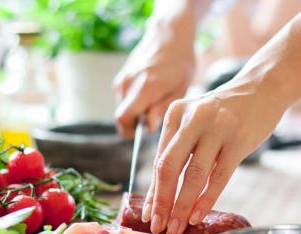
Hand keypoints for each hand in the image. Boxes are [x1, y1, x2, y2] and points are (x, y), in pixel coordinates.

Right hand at [113, 15, 195, 136]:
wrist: (169, 36)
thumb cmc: (180, 63)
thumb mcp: (180, 88)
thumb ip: (162, 109)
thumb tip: (148, 127)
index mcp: (145, 87)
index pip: (123, 118)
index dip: (132, 131)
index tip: (146, 130)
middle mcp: (128, 83)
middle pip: (121, 117)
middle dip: (135, 123)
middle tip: (154, 116)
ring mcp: (122, 79)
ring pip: (122, 109)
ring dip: (135, 112)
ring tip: (154, 101)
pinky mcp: (120, 78)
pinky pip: (123, 99)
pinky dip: (133, 102)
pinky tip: (148, 93)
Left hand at [142, 74, 286, 233]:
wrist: (262, 88)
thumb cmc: (225, 112)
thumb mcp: (195, 120)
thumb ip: (179, 148)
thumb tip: (162, 192)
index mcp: (175, 114)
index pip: (159, 160)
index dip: (153, 191)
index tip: (149, 214)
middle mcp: (192, 119)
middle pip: (170, 167)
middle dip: (162, 201)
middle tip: (159, 226)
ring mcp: (216, 129)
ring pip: (194, 176)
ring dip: (182, 206)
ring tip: (177, 227)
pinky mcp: (238, 140)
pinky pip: (218, 177)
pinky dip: (206, 199)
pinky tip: (197, 215)